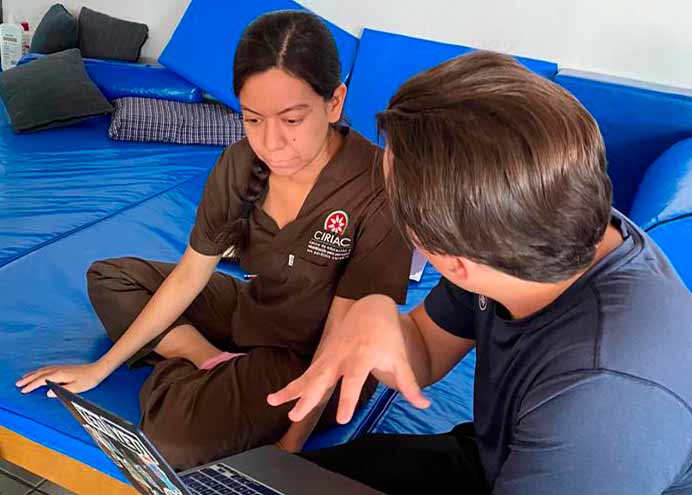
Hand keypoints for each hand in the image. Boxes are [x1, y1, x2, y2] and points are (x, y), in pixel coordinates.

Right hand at [16, 361, 107, 396]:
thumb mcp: (76, 388)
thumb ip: (61, 391)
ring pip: (42, 370)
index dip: (31, 385)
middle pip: (39, 374)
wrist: (98, 370)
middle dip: (28, 379)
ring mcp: (61, 368)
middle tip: (17, 384)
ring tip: (23, 378)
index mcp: (60, 375)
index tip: (23, 390)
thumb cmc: (88, 380)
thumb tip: (48, 393)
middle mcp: (58, 370)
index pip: (41, 380)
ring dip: (32, 374)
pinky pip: (47, 369)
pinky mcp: (64, 368)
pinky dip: (39, 371)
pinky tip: (38, 373)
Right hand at [267, 295, 429, 424]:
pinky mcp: (322, 357)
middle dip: (309, 398)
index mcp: (361, 356)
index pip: (353, 381)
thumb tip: (424, 404)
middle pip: (322, 379)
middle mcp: (341, 356)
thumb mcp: (400, 359)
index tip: (341, 418)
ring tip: (272, 402)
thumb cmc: (387, 335)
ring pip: (307, 376)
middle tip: (295, 416)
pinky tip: (275, 398)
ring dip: (290, 391)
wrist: (371, 307)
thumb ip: (409, 384)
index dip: (347, 399)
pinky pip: (305, 374)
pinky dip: (291, 386)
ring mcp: (329, 356)